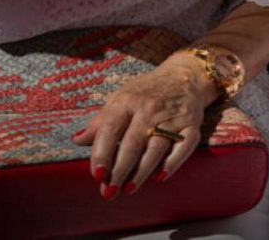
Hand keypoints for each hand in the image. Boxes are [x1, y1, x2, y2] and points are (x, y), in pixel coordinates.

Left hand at [72, 53, 217, 198]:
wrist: (185, 76)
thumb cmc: (148, 91)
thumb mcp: (121, 98)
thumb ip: (101, 121)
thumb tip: (77, 140)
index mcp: (127, 102)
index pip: (110, 130)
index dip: (102, 153)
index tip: (96, 175)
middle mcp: (149, 109)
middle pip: (132, 144)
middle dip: (119, 170)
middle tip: (108, 192)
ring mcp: (171, 118)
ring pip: (155, 149)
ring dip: (141, 172)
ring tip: (128, 189)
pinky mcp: (191, 126)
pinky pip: (183, 147)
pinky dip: (172, 163)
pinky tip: (160, 177)